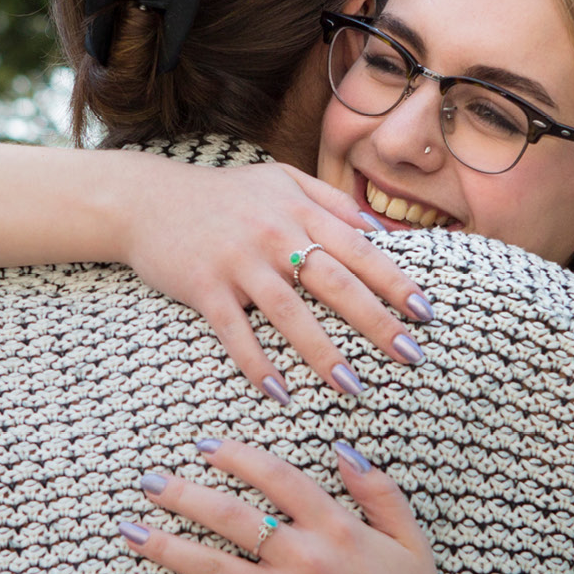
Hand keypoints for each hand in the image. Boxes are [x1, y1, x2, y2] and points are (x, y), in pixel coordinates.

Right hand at [112, 158, 435, 399]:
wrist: (147, 199)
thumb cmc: (223, 195)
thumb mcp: (280, 180)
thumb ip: (330, 200)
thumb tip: (382, 232)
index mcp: (299, 209)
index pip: (359, 249)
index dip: (395, 282)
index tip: (426, 314)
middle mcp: (274, 234)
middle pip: (335, 283)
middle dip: (376, 322)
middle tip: (410, 356)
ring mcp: (238, 261)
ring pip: (289, 313)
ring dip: (323, 353)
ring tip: (353, 387)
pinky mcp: (203, 286)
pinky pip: (236, 331)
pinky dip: (257, 363)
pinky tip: (280, 393)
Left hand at [116, 438, 465, 573]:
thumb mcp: (412, 545)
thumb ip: (380, 493)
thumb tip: (342, 450)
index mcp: (339, 529)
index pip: (278, 477)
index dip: (237, 456)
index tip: (205, 445)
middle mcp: (306, 560)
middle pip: (230, 515)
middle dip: (182, 494)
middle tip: (149, 481)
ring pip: (209, 564)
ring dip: (162, 545)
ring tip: (128, 530)